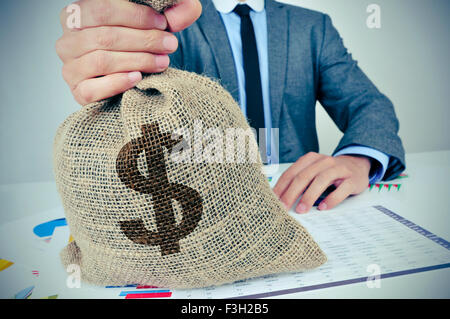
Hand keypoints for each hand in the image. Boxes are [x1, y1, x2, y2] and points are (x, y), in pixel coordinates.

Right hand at [56, 0, 201, 105]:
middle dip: (144, 40)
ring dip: (137, 61)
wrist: (128, 78)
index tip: (163, 23)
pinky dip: (117, 83)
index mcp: (77, 15)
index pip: (102, 9)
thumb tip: (190, 8)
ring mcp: (70, 68)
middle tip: (170, 45)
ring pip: (102, 61)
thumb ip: (172, 12)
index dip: (136, 16)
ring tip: (162, 62)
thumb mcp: (154, 23)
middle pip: (105, 36)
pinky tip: (138, 78)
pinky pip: (93, 89)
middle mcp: (67, 40)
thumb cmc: (137, 45)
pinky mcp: (78, 92)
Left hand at [273, 152, 370, 212]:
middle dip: (291, 193)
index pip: (292, 173)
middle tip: (284, 207)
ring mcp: (339, 169)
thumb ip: (299, 181)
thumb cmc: (330, 172)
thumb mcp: (313, 172)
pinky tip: (323, 208)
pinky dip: (331, 199)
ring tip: (301, 210)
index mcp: (310, 159)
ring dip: (309, 197)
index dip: (281, 187)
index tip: (274, 200)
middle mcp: (324, 162)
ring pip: (321, 181)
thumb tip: (280, 198)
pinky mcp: (352, 179)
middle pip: (304, 177)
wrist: (357, 165)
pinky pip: (341, 189)